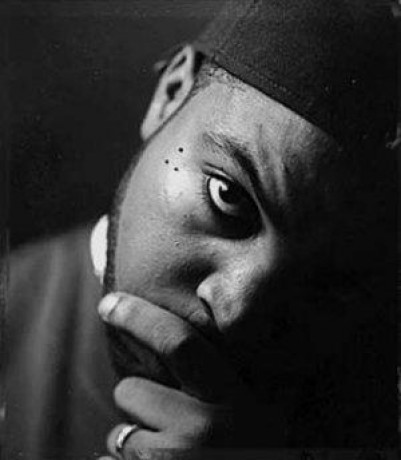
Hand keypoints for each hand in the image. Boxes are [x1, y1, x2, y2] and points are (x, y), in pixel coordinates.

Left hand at [97, 292, 284, 458]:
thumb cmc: (257, 455)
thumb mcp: (264, 416)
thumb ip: (246, 378)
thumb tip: (223, 340)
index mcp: (232, 401)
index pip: (180, 343)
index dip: (139, 316)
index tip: (107, 302)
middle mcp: (203, 430)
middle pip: (131, 389)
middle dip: (140, 403)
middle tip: (173, 424)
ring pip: (118, 434)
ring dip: (136, 444)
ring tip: (174, 459)